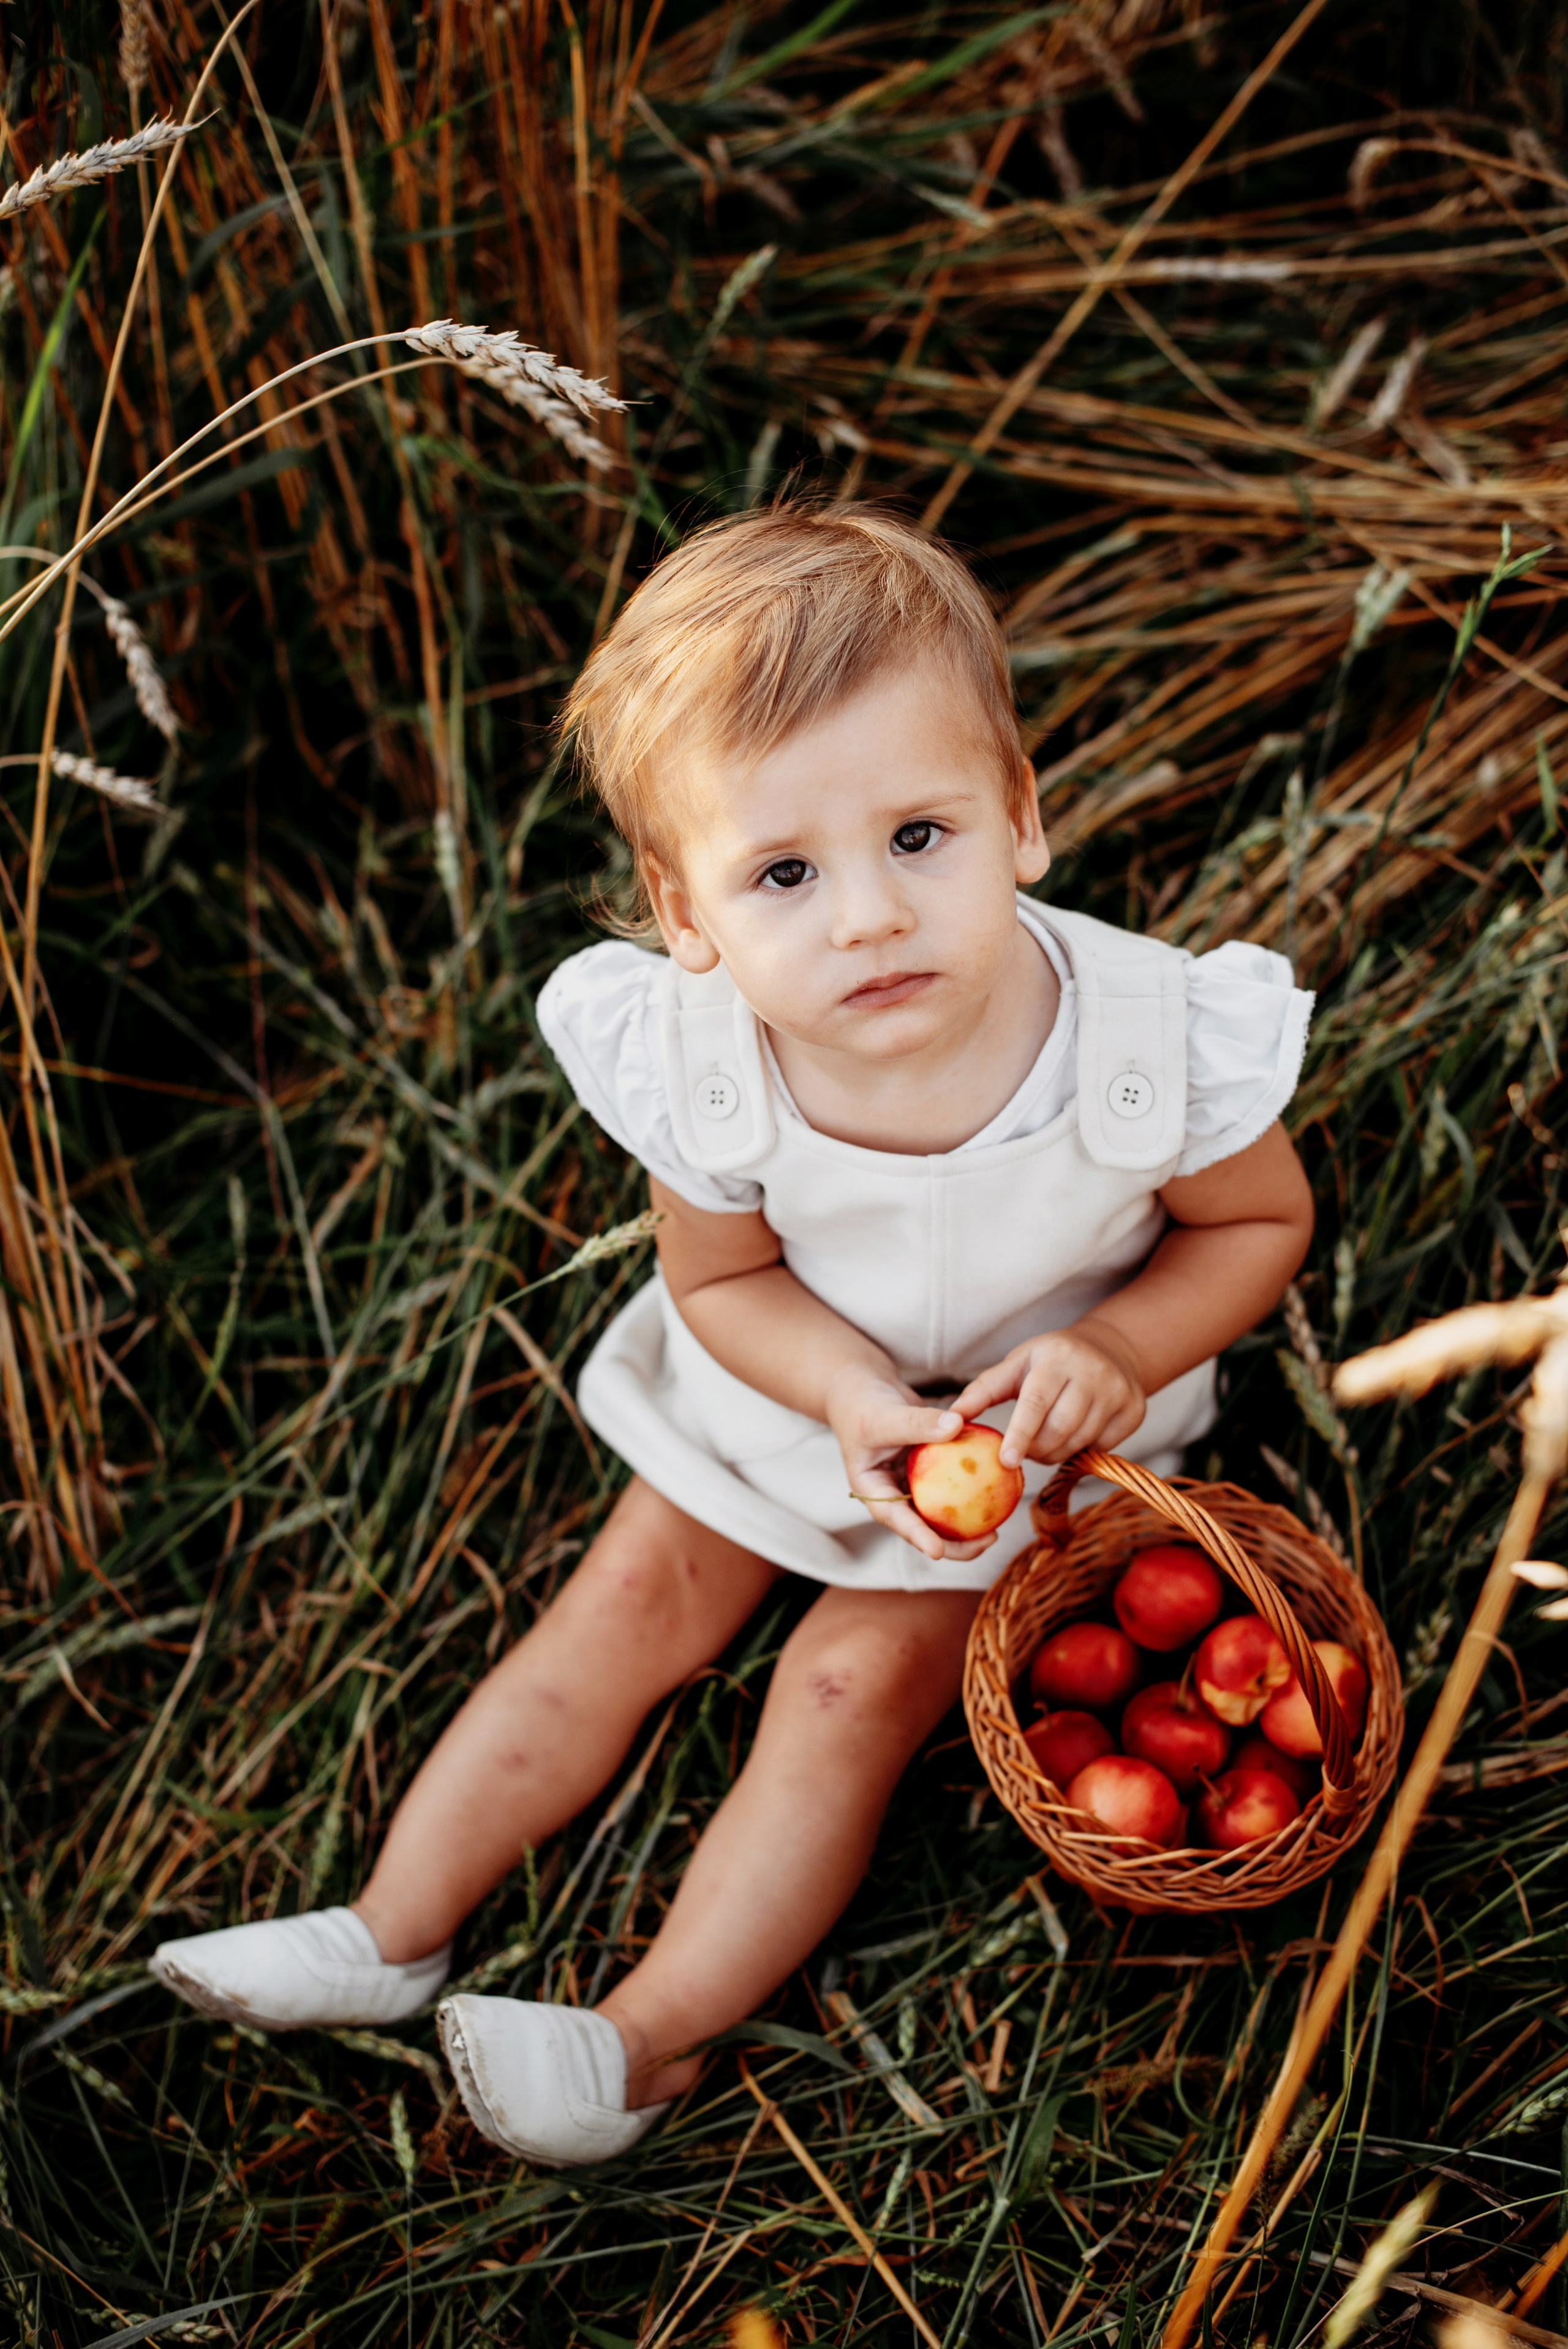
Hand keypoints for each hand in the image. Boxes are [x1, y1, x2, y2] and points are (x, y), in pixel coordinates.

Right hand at [824, 1360, 996, 1563]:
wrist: (864, 1391)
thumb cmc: (864, 1404)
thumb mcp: (885, 1415)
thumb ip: (917, 1422)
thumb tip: (957, 1425)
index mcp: (872, 1489)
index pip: (894, 1516)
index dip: (916, 1536)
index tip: (936, 1551)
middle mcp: (893, 1494)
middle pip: (922, 1527)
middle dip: (953, 1543)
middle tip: (986, 1540)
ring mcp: (911, 1486)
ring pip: (939, 1514)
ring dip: (965, 1526)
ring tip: (995, 1531)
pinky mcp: (928, 1474)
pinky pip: (951, 1488)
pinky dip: (970, 1493)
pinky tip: (996, 1493)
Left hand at [950, 1321, 1145, 1467]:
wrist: (1110, 1349)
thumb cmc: (1050, 1361)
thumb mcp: (1016, 1365)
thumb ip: (983, 1391)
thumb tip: (951, 1419)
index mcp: (1056, 1358)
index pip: (1036, 1403)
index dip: (1020, 1435)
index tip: (1006, 1461)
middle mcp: (1092, 1373)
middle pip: (1060, 1429)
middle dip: (1036, 1449)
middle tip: (1022, 1452)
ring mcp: (1118, 1392)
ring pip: (1081, 1441)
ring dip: (1056, 1453)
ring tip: (1044, 1445)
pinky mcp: (1135, 1410)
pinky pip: (1104, 1447)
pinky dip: (1083, 1450)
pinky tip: (1073, 1437)